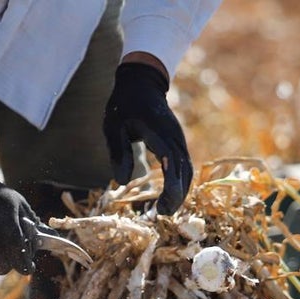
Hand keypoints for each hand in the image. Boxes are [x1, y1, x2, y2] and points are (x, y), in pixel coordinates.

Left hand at [103, 61, 191, 214]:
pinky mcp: (176, 142)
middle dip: (177, 195)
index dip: (171, 188)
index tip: (163, 207)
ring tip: (166, 209)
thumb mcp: (113, 126)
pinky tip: (169, 194)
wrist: (141, 82)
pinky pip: (183, 165)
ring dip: (180, 191)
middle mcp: (174, 138)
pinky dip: (179, 182)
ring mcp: (178, 139)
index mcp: (159, 133)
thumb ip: (118, 152)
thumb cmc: (124, 104)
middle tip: (162, 214)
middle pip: (184, 171)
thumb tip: (122, 181)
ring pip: (187, 169)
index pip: (172, 165)